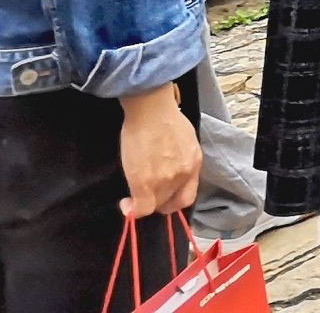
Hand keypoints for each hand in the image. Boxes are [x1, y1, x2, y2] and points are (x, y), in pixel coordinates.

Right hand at [117, 85, 200, 218]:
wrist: (152, 110)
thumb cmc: (166, 118)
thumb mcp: (185, 141)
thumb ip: (181, 159)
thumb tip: (170, 168)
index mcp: (194, 164)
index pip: (187, 197)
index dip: (173, 202)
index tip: (163, 198)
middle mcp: (183, 175)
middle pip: (170, 201)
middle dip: (158, 200)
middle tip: (145, 193)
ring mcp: (164, 181)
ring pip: (155, 205)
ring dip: (144, 202)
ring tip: (133, 196)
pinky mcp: (145, 183)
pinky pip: (140, 208)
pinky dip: (132, 210)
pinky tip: (126, 204)